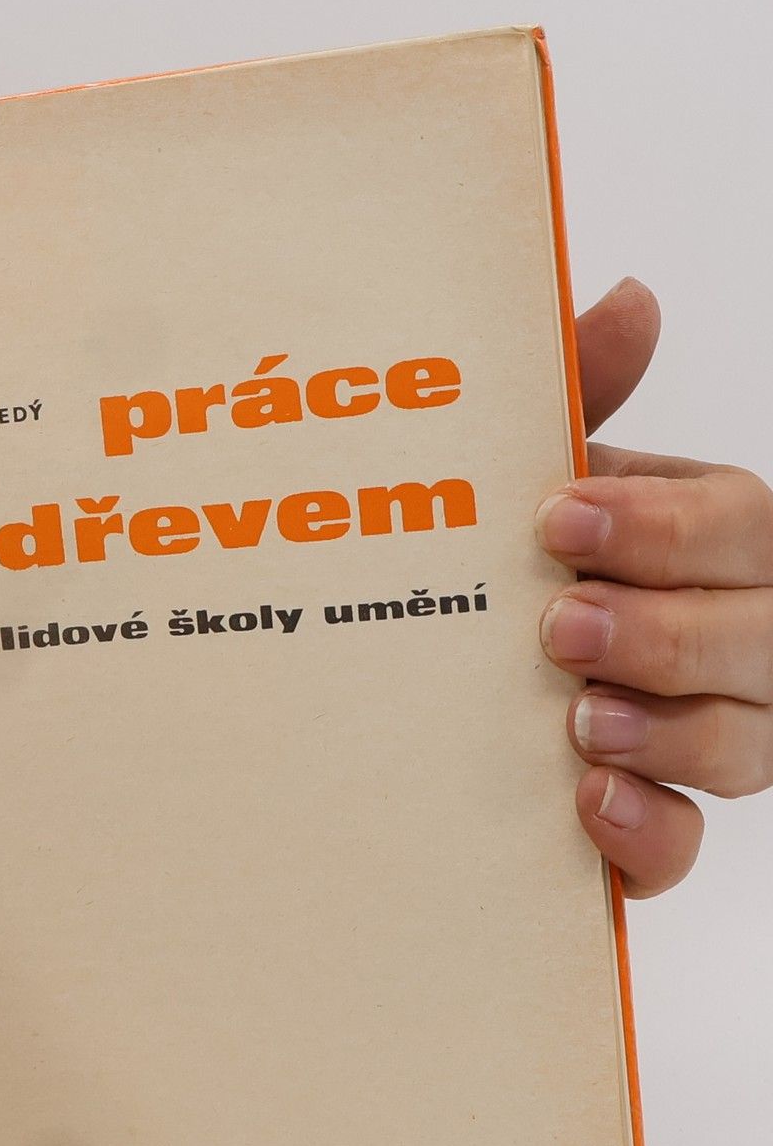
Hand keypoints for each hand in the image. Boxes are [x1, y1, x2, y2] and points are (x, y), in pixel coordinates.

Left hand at [537, 277, 772, 894]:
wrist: (408, 698)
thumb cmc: (506, 571)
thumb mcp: (525, 484)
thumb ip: (576, 404)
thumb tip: (628, 298)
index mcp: (706, 545)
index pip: (740, 528)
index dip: (664, 526)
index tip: (559, 516)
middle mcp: (730, 642)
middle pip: (763, 638)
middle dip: (669, 631)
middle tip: (559, 626)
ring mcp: (700, 741)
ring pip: (745, 745)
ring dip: (668, 731)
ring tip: (577, 720)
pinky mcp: (647, 831)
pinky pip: (683, 846)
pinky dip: (647, 831)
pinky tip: (590, 804)